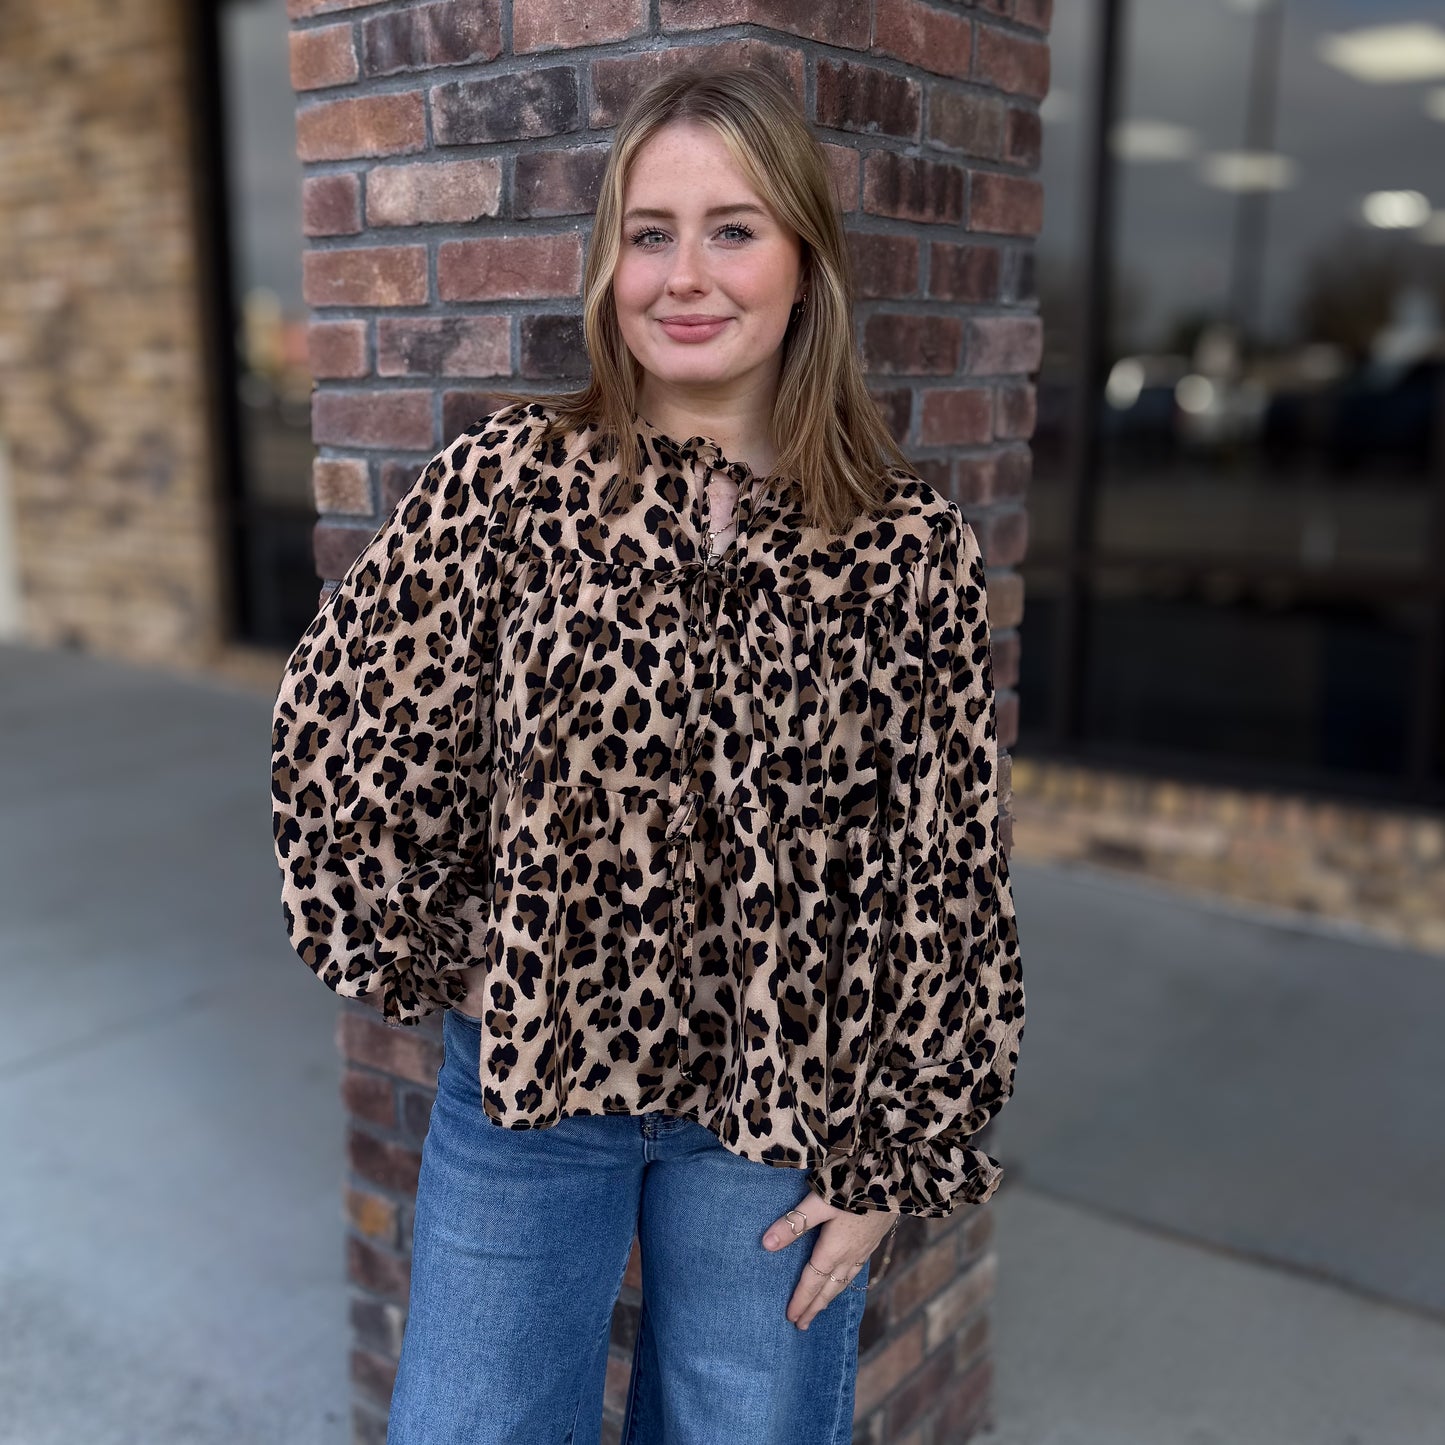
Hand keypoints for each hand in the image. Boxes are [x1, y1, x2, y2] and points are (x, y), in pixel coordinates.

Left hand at [761, 1189, 899, 1329]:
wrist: (894, 1178)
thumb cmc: (854, 1187)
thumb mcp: (818, 1202)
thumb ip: (794, 1223)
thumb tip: (766, 1244)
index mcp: (834, 1249)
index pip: (812, 1282)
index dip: (801, 1300)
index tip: (791, 1318)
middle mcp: (850, 1255)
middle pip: (829, 1288)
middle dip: (815, 1307)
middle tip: (802, 1325)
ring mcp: (864, 1248)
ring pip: (844, 1281)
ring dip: (830, 1297)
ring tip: (820, 1308)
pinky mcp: (874, 1238)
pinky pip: (856, 1270)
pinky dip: (846, 1282)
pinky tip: (845, 1277)